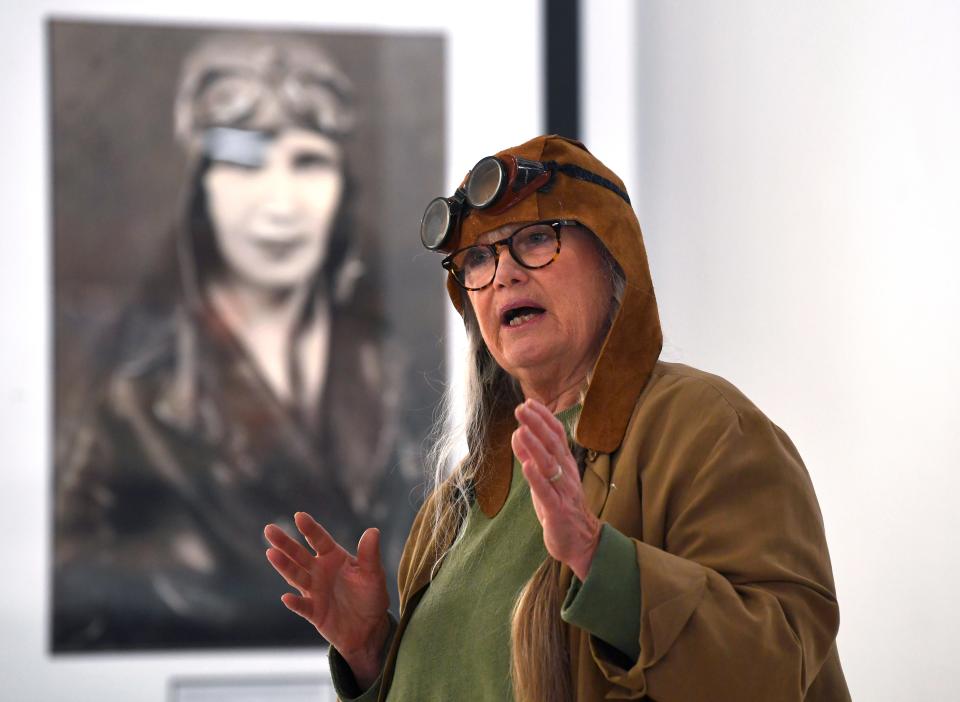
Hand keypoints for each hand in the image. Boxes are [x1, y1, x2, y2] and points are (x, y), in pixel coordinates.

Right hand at [264, 512, 388, 687]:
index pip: (319, 540)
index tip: (299, 516)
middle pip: (299, 555)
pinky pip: (302, 606)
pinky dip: (295, 603)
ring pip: (296, 576)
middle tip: (269, 529)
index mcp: (334, 557)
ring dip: (284, 566)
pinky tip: (286, 597)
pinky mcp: (314, 612)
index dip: (310, 528)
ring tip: (271, 553)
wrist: (369, 629)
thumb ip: (370, 554)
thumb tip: (373, 531)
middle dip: (285, 543)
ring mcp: (314, 591)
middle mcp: (320, 571)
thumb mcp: (373, 574)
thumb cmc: (371, 596)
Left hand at [512, 399, 601, 580]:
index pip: (556, 435)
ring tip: (522, 430)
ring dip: (535, 446)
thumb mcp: (545, 478)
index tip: (529, 402)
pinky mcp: (557, 510)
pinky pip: (546, 492)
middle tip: (522, 408)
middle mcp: (566, 473)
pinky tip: (527, 466)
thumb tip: (518, 433)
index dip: (543, 418)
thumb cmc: (561, 507)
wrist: (582, 541)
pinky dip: (536, 478)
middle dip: (537, 425)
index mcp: (566, 464)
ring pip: (549, 465)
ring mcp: (563, 491)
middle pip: (553, 444)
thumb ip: (532, 457)